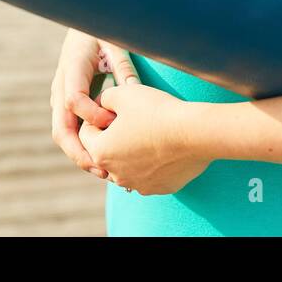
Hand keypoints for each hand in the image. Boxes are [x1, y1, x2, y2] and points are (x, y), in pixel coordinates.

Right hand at [50, 29, 137, 180]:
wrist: (82, 26)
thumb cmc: (101, 32)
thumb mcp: (115, 43)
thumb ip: (123, 67)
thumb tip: (135, 93)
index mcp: (73, 68)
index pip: (73, 100)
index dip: (92, 115)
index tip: (113, 123)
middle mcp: (61, 85)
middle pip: (60, 127)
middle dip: (78, 150)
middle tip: (101, 167)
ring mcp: (60, 96)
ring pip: (62, 133)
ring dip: (79, 154)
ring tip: (103, 171)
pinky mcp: (65, 104)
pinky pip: (69, 130)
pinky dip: (81, 147)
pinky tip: (101, 159)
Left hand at [79, 83, 210, 195]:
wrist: (195, 133)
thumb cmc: (157, 111)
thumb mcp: (123, 94)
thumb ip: (104, 98)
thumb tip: (101, 104)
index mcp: (101, 152)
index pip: (85, 133)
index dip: (97, 116)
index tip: (113, 108)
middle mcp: (116, 174)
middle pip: (105, 152)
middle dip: (112, 136)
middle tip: (130, 119)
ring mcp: (138, 184)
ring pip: (125, 166)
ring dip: (130, 152)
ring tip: (148, 132)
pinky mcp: (159, 188)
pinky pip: (148, 175)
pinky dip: (150, 163)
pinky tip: (163, 147)